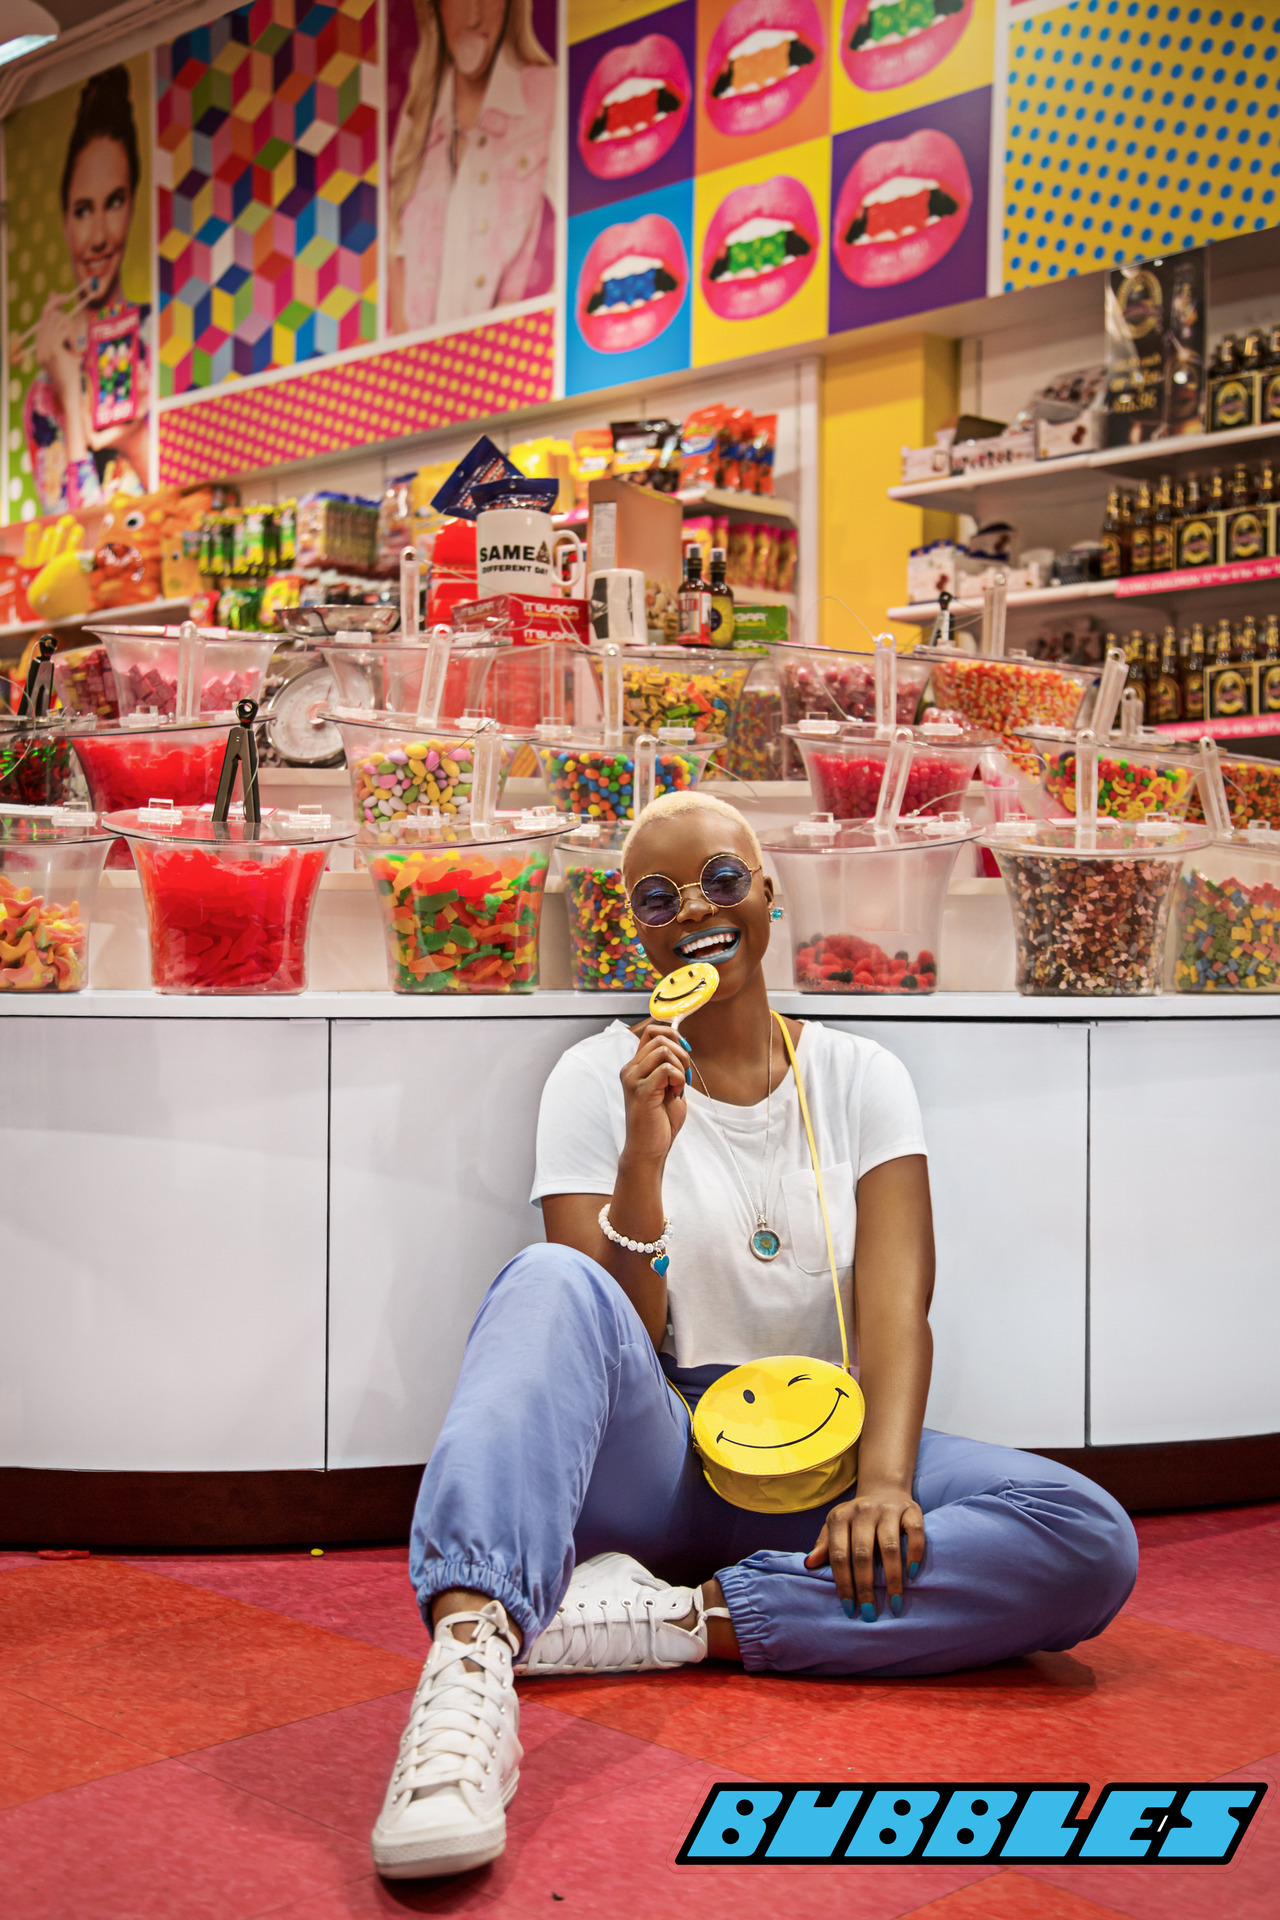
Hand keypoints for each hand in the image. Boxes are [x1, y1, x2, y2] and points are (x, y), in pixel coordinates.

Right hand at [35, 293, 80, 398]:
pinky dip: (72, 336)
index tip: (61, 296)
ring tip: (74, 346)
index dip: (53, 303)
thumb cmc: (71, 372)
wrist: (69, 390)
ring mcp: (44, 347)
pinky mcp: (52, 350)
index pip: (44, 316)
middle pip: (51, 315)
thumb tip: (69, 319)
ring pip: (58, 321)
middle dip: (64, 315)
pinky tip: (74, 349)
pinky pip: (63, 331)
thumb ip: (66, 333)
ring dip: (70, 329)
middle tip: (72, 320)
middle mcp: (39, 344)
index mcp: (40, 343)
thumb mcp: (68, 349)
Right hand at [619, 1020, 688, 1165]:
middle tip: (684, 1076)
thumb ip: (671, 1067)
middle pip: (659, 1037)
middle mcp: (630, 1069)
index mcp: (635, 1066)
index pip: (650, 1031)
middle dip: (681, 1052)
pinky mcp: (641, 1091)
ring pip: (663, 1050)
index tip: (685, 1052)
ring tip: (679, 1087)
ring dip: (680, 1067)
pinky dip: (678, 1078)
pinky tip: (676, 1094)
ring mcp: (633, 1079)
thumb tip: (682, 1045)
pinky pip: (666, 1069)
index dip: (672, 1034)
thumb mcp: (668, 1087)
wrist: (649, 1149)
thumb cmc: (660, 1122)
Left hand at [805, 1481, 924, 1619]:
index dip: (843, 1582)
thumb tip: (809, 1565)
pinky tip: (912, 1574)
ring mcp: (888, 1510)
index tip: (848, 1607)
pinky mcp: (911, 1510)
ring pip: (889, 1546)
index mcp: (840, 1517)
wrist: (884, 1490)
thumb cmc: (856, 1520)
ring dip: (892, 1578)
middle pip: (863, 1553)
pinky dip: (914, 1554)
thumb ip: (824, 1546)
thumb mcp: (836, 1528)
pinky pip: (915, 1533)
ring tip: (895, 1603)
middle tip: (869, 1613)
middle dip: (865, 1587)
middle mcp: (863, 1511)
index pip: (839, 1554)